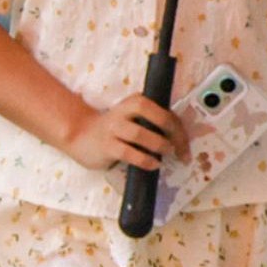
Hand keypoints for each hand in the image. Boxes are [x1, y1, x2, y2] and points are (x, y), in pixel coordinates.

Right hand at [57, 89, 182, 173]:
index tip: (184, 145)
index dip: (178, 128)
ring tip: (166, 153)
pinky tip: (153, 165)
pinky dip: (144, 159)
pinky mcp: (106, 146)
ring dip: (158, 145)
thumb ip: (153, 123)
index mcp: (136, 102)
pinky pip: (128, 153)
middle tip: (179, 150)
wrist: (81, 136)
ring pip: (140, 134)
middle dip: (173, 134)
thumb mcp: (134, 119)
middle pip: (155, 116)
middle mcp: (124, 111)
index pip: (164, 111)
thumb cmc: (114, 130)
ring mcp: (113, 128)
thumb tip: (179, 139)